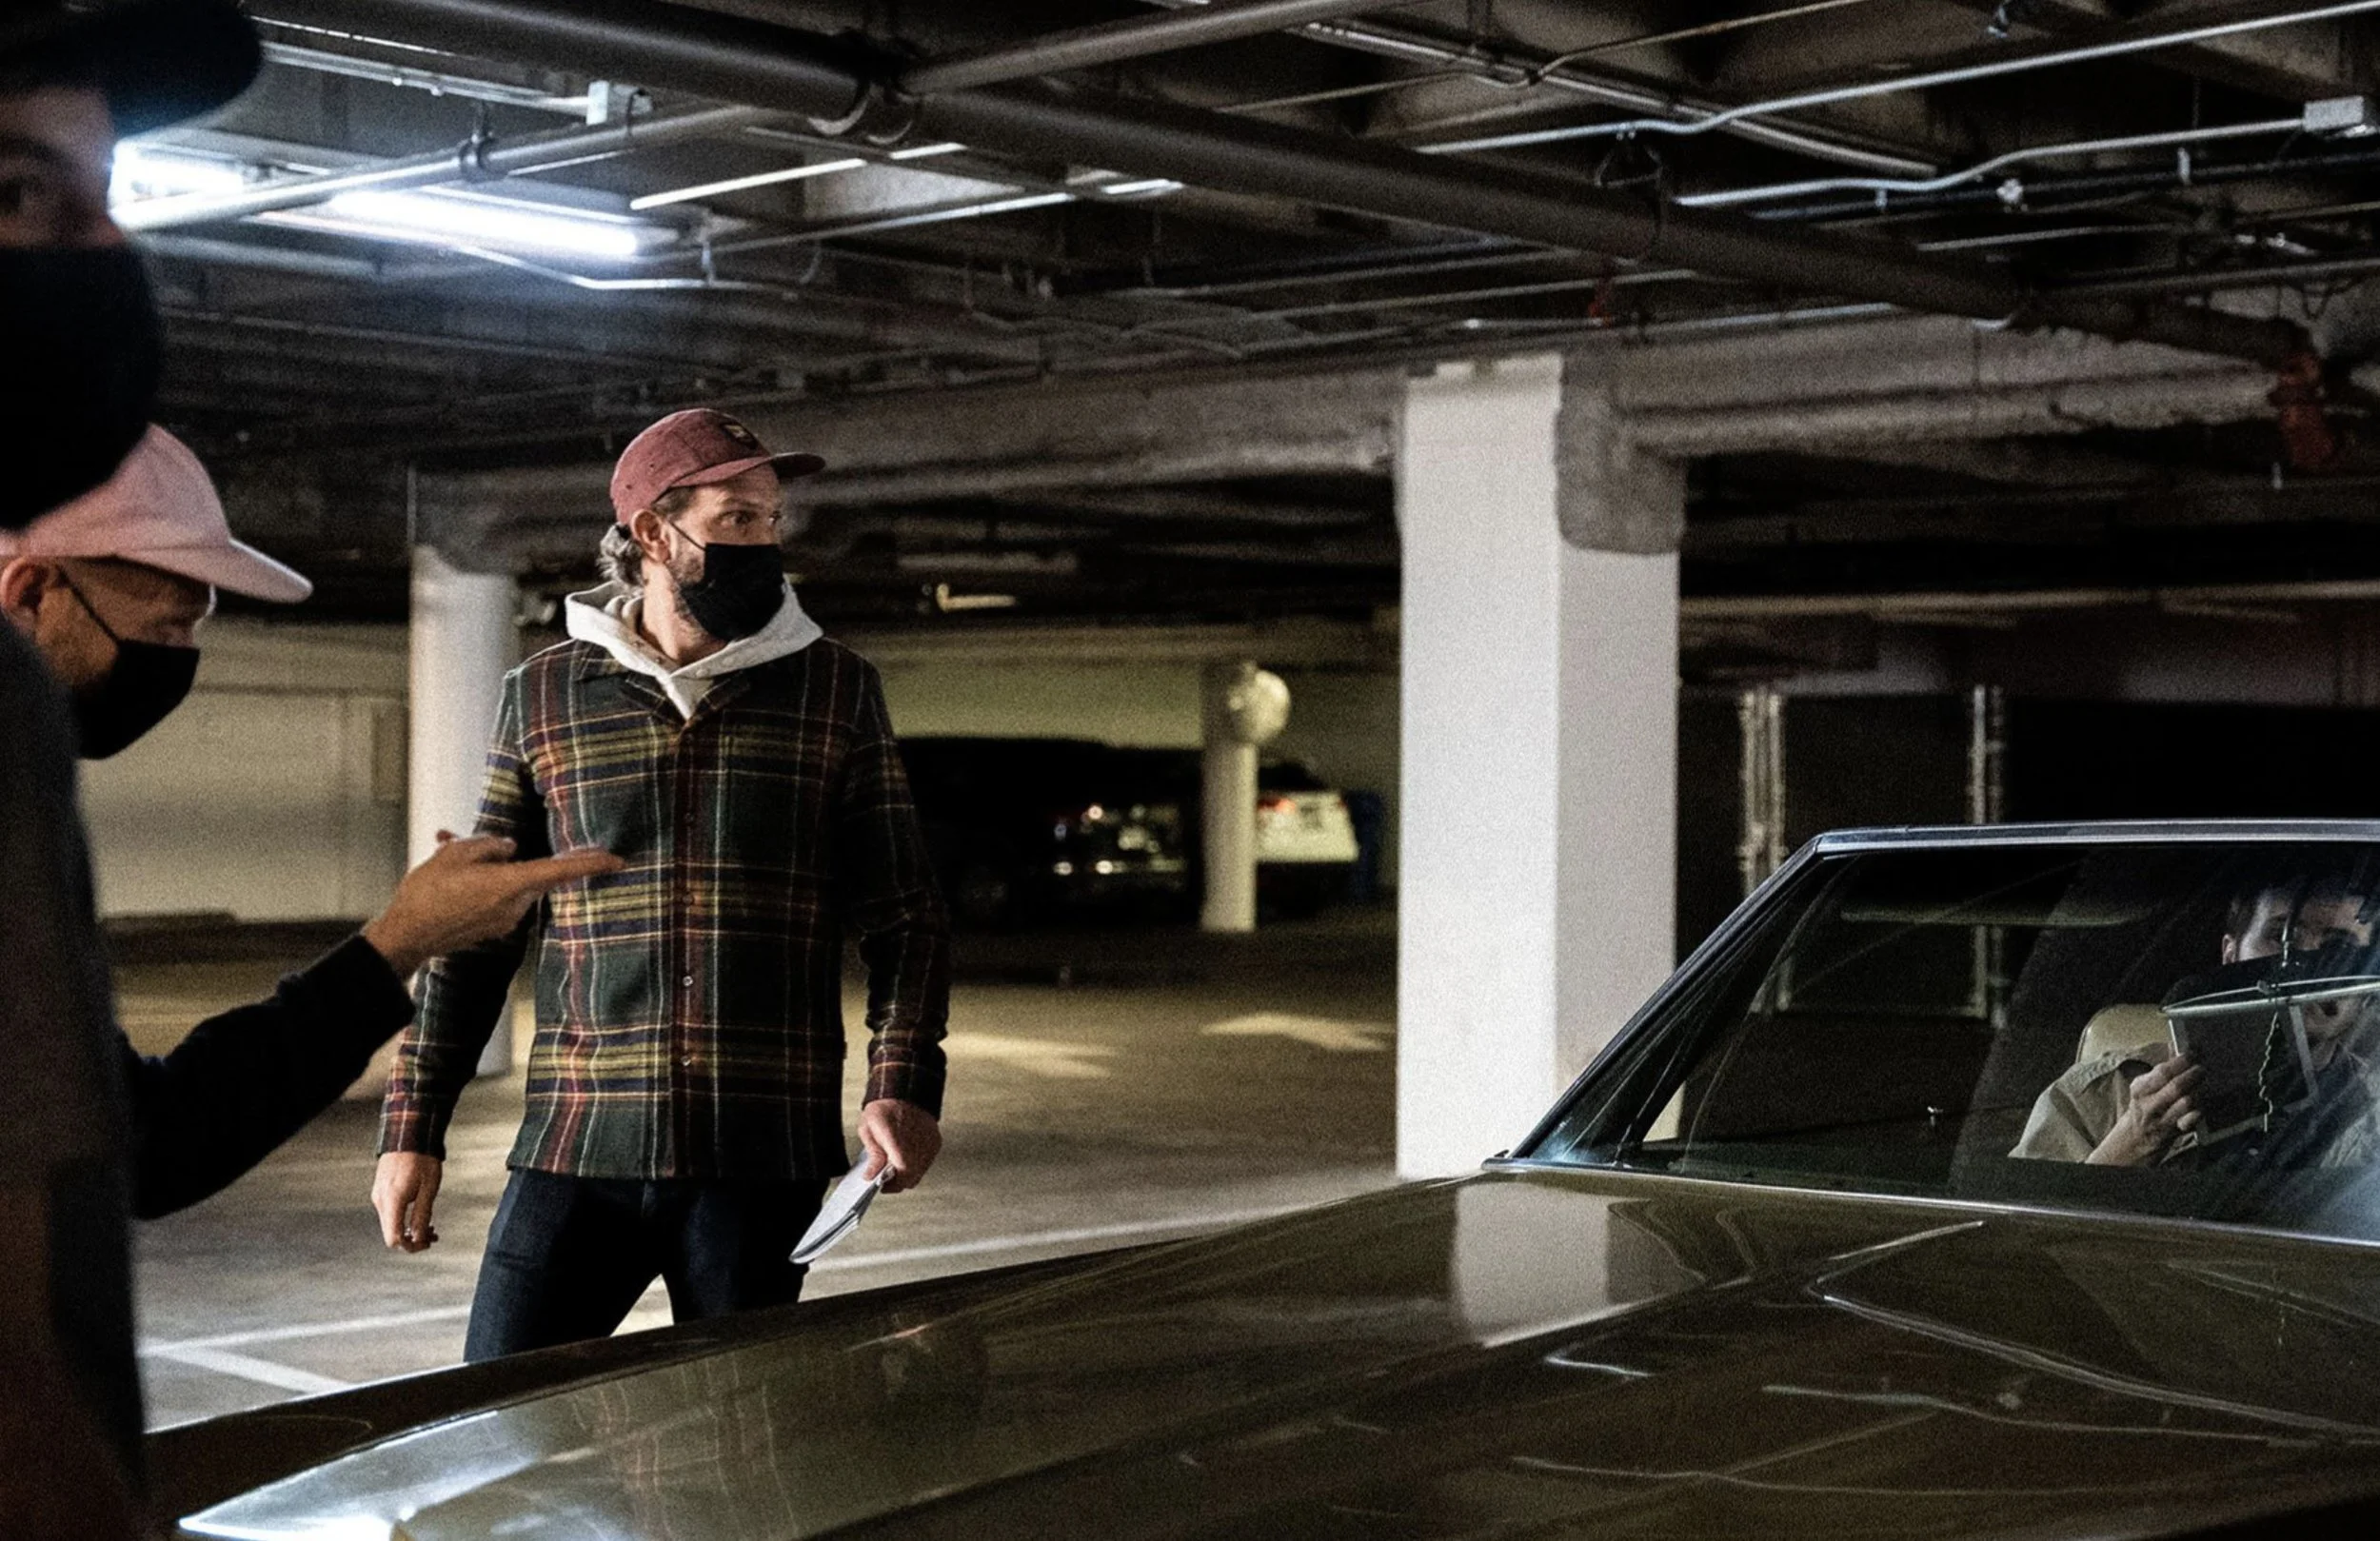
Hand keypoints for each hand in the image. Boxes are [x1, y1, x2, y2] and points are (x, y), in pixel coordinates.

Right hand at [361, 832, 623, 975]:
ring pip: (508, 883)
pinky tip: (452, 878)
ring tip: (448, 857)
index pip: (560, 870)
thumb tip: (508, 847)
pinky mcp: (492, 928)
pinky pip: (495, 898)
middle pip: (528, 871)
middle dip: (506, 856)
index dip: (590, 863)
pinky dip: (480, 885)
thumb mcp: (454, 854)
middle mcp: (515, 905)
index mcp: (510, 884)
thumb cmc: (427, 893)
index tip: (617, 860)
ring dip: (488, 870)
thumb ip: (489, 845)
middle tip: (470, 845)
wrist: (406, 938)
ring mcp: (505, 920)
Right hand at [372, 1152, 443, 1251]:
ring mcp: (378, 1196)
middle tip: (434, 1236)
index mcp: (392, 1201)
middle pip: (391, 1234)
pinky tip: (418, 1214)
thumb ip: (422, 1215)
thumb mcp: (429, 1188)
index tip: (427, 1243)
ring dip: (409, 1229)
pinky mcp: (381, 1191)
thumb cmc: (422, 1159)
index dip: (411, 1247)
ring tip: (431, 1225)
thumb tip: (420, 1238)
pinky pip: (390, 1213)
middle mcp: (380, 1201)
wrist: (408, 1135)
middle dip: (413, 1239)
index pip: (394, 1238)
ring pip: (391, 1224)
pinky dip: (403, 1219)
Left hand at [857, 1099, 941, 1193]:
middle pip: (912, 1178)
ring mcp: (930, 1144)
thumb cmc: (885, 1105)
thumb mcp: (869, 1129)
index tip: (881, 1186)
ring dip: (908, 1172)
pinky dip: (917, 1163)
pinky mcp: (935, 1141)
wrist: (906, 1087)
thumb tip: (872, 1175)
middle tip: (886, 1177)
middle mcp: (918, 1146)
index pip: (901, 1176)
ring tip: (894, 1165)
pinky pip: (927, 1160)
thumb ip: (874, 1156)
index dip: (892, 1185)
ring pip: (921, 1171)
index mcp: (900, 1144)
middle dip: (898, 1181)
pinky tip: (906, 1155)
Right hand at [2086, 1053, 2202, 1166]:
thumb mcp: (2145, 1086)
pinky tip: (2202, 1104)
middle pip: (2176, 1087)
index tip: (2193, 1053)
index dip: (2181, 1061)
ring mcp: (2162, 1120)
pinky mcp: (2175, 1132)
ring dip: (2198, 1091)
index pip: (2162, 1072)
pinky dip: (2199, 1112)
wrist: (2137, 1138)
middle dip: (2193, 1075)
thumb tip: (2175, 1044)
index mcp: (2139, 1089)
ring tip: (2203, 1083)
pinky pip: (2192, 1121)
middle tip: (2202, 1068)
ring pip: (2186, 1103)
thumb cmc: (2145, 1106)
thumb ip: (2161, 1067)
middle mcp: (2149, 1105)